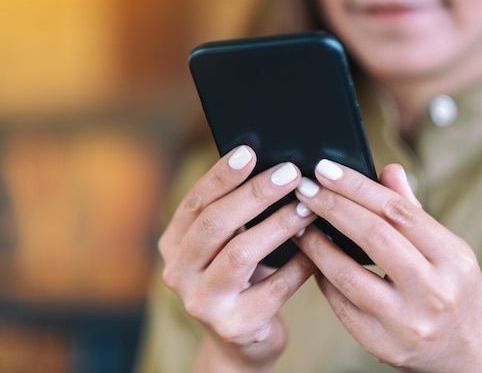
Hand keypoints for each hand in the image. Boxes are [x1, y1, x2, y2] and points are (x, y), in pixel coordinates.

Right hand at [159, 146, 316, 371]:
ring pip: (240, 253)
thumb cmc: (240, 279)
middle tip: (291, 173)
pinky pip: (272, 288)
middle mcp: (178, 272)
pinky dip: (298, 265)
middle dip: (255, 194)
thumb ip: (236, 214)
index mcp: (174, 244)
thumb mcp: (227, 245)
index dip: (221, 175)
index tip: (250, 151)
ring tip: (307, 208)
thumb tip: (274, 168)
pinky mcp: (233, 325)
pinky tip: (317, 249)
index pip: (195, 202)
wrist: (240, 341)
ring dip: (278, 225)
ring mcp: (202, 302)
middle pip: (215, 223)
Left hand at [293, 160, 481, 372]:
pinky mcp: (381, 345)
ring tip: (297, 222)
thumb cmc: (450, 290)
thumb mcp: (445, 250)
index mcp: (452, 259)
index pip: (398, 212)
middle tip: (303, 189)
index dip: (356, 186)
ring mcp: (406, 323)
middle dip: (332, 207)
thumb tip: (386, 170)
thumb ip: (412, 211)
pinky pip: (339, 303)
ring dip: (316, 244)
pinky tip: (310, 258)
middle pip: (372, 237)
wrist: (464, 354)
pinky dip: (321, 277)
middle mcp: (433, 292)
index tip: (324, 170)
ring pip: (347, 274)